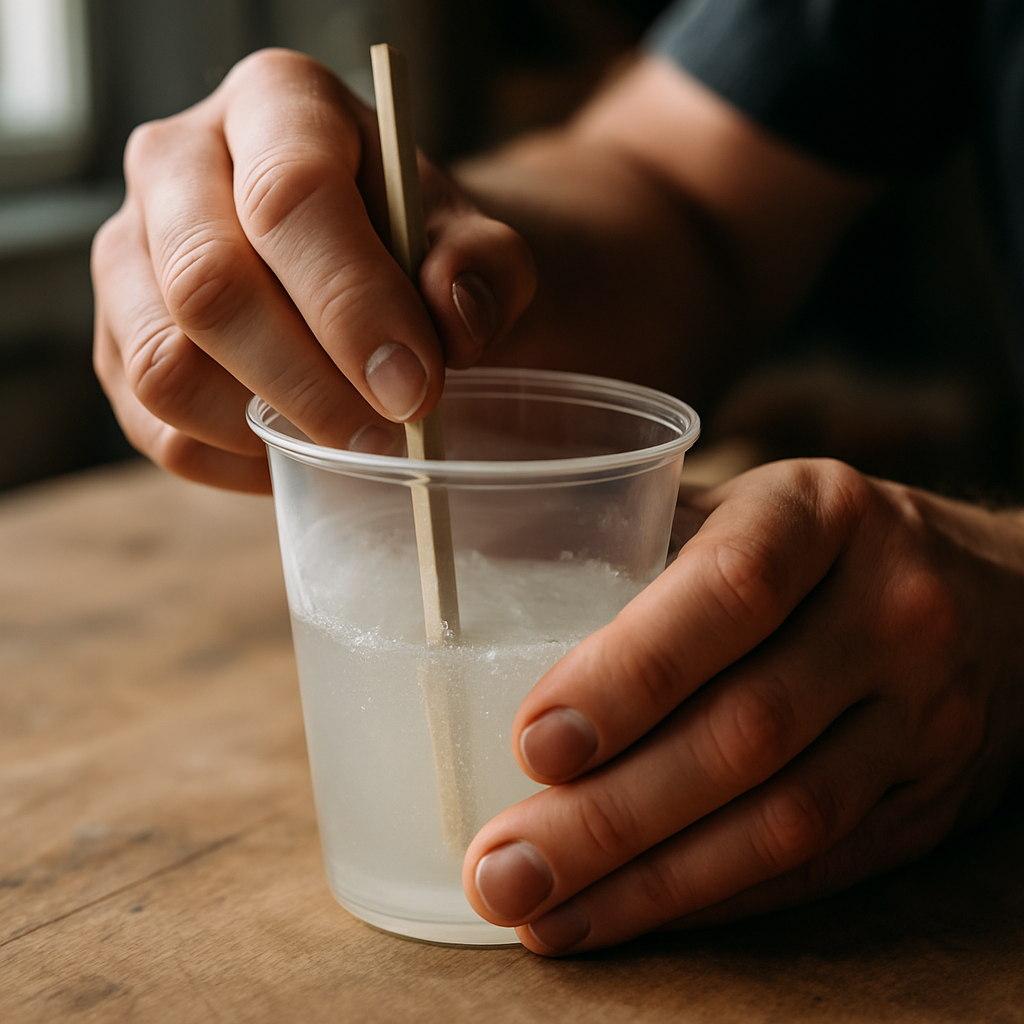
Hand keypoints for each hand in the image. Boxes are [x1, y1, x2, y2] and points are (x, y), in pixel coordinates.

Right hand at [92, 49, 534, 491]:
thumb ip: (484, 267)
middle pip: (208, 286)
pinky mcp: (117, 341)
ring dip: (270, 429)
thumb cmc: (422, 251)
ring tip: (350, 442)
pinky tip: (299, 447)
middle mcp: (177, 163)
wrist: (378, 272)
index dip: (352, 303)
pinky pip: (158, 428)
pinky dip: (236, 459)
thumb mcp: (476, 242)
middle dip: (309, 385)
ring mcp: (129, 255)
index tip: (415, 388)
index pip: (289, 196)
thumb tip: (453, 313)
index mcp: (275, 104)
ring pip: (166, 368)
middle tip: (387, 436)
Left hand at [463, 458, 1023, 953]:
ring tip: (539, 911)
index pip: (730, 590)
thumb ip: (651, 543)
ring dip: (648, 882)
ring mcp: (924, 715)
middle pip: (746, 728)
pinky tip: (625, 915)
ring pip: (782, 819)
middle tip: (502, 865)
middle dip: (611, 813)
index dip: (631, 672)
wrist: (1001, 600)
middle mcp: (890, 609)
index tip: (535, 743)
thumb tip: (507, 610)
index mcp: (821, 512)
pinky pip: (815, 867)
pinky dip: (710, 900)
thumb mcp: (756, 506)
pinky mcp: (928, 801)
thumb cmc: (826, 545)